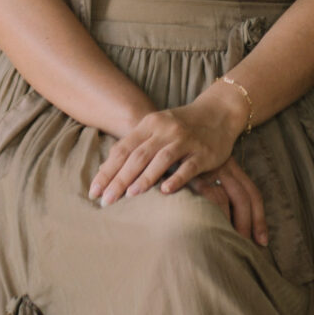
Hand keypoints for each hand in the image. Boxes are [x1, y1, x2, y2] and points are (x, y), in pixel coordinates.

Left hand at [89, 86, 266, 242]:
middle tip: (106, 201)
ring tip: (130, 195)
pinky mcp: (204, 152)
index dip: (107, 171)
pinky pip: (189, 166)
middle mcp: (166, 130)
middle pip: (138, 156)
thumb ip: (135, 146)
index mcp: (149, 124)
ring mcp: (186, 140)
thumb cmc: (182, 126)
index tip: (94, 192)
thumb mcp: (156, 129)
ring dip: (144, 178)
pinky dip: (176, 178)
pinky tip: (165, 191)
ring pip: (161, 159)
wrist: (219, 113)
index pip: (123, 149)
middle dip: (120, 179)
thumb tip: (107, 170)